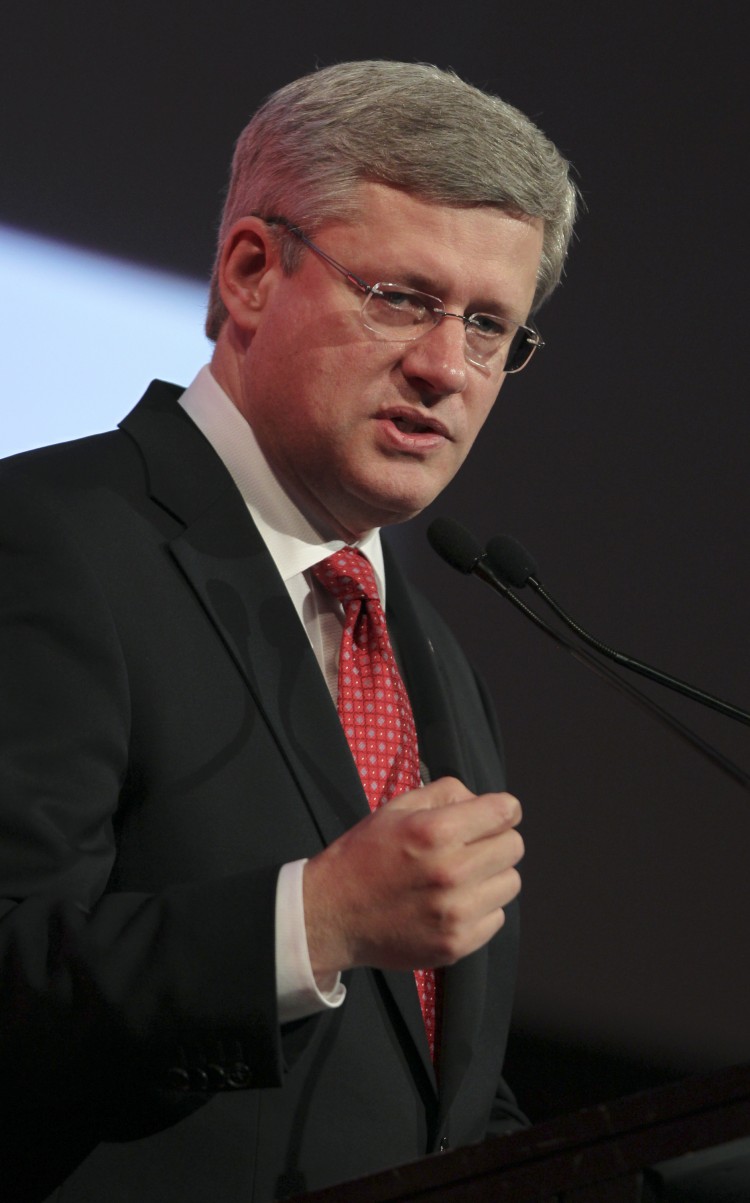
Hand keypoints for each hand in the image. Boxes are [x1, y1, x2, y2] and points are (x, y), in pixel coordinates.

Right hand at [303, 777, 522, 981]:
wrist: (332, 915)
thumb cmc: (364, 855)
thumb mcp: (396, 809)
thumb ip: (445, 794)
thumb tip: (483, 801)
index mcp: (436, 831)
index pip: (506, 811)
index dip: (502, 810)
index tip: (492, 816)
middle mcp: (452, 871)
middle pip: (514, 847)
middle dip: (496, 841)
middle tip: (470, 847)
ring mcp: (456, 913)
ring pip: (510, 883)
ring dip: (491, 877)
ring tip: (461, 878)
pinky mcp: (457, 944)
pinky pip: (497, 917)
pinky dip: (481, 909)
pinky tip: (452, 905)